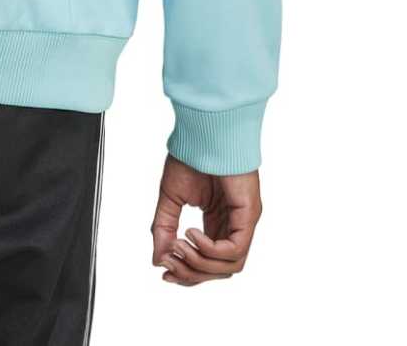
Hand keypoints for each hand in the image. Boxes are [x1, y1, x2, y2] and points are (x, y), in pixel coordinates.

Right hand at [151, 153, 261, 285]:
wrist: (204, 131)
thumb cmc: (191, 156)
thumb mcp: (171, 198)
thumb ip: (164, 228)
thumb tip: (157, 259)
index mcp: (217, 221)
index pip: (207, 261)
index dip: (187, 273)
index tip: (163, 272)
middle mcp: (233, 226)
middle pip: (218, 270)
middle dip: (191, 273)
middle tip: (169, 265)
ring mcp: (244, 222)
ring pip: (229, 266)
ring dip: (200, 264)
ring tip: (179, 246)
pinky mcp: (249, 215)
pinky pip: (235, 250)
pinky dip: (211, 249)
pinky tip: (191, 233)